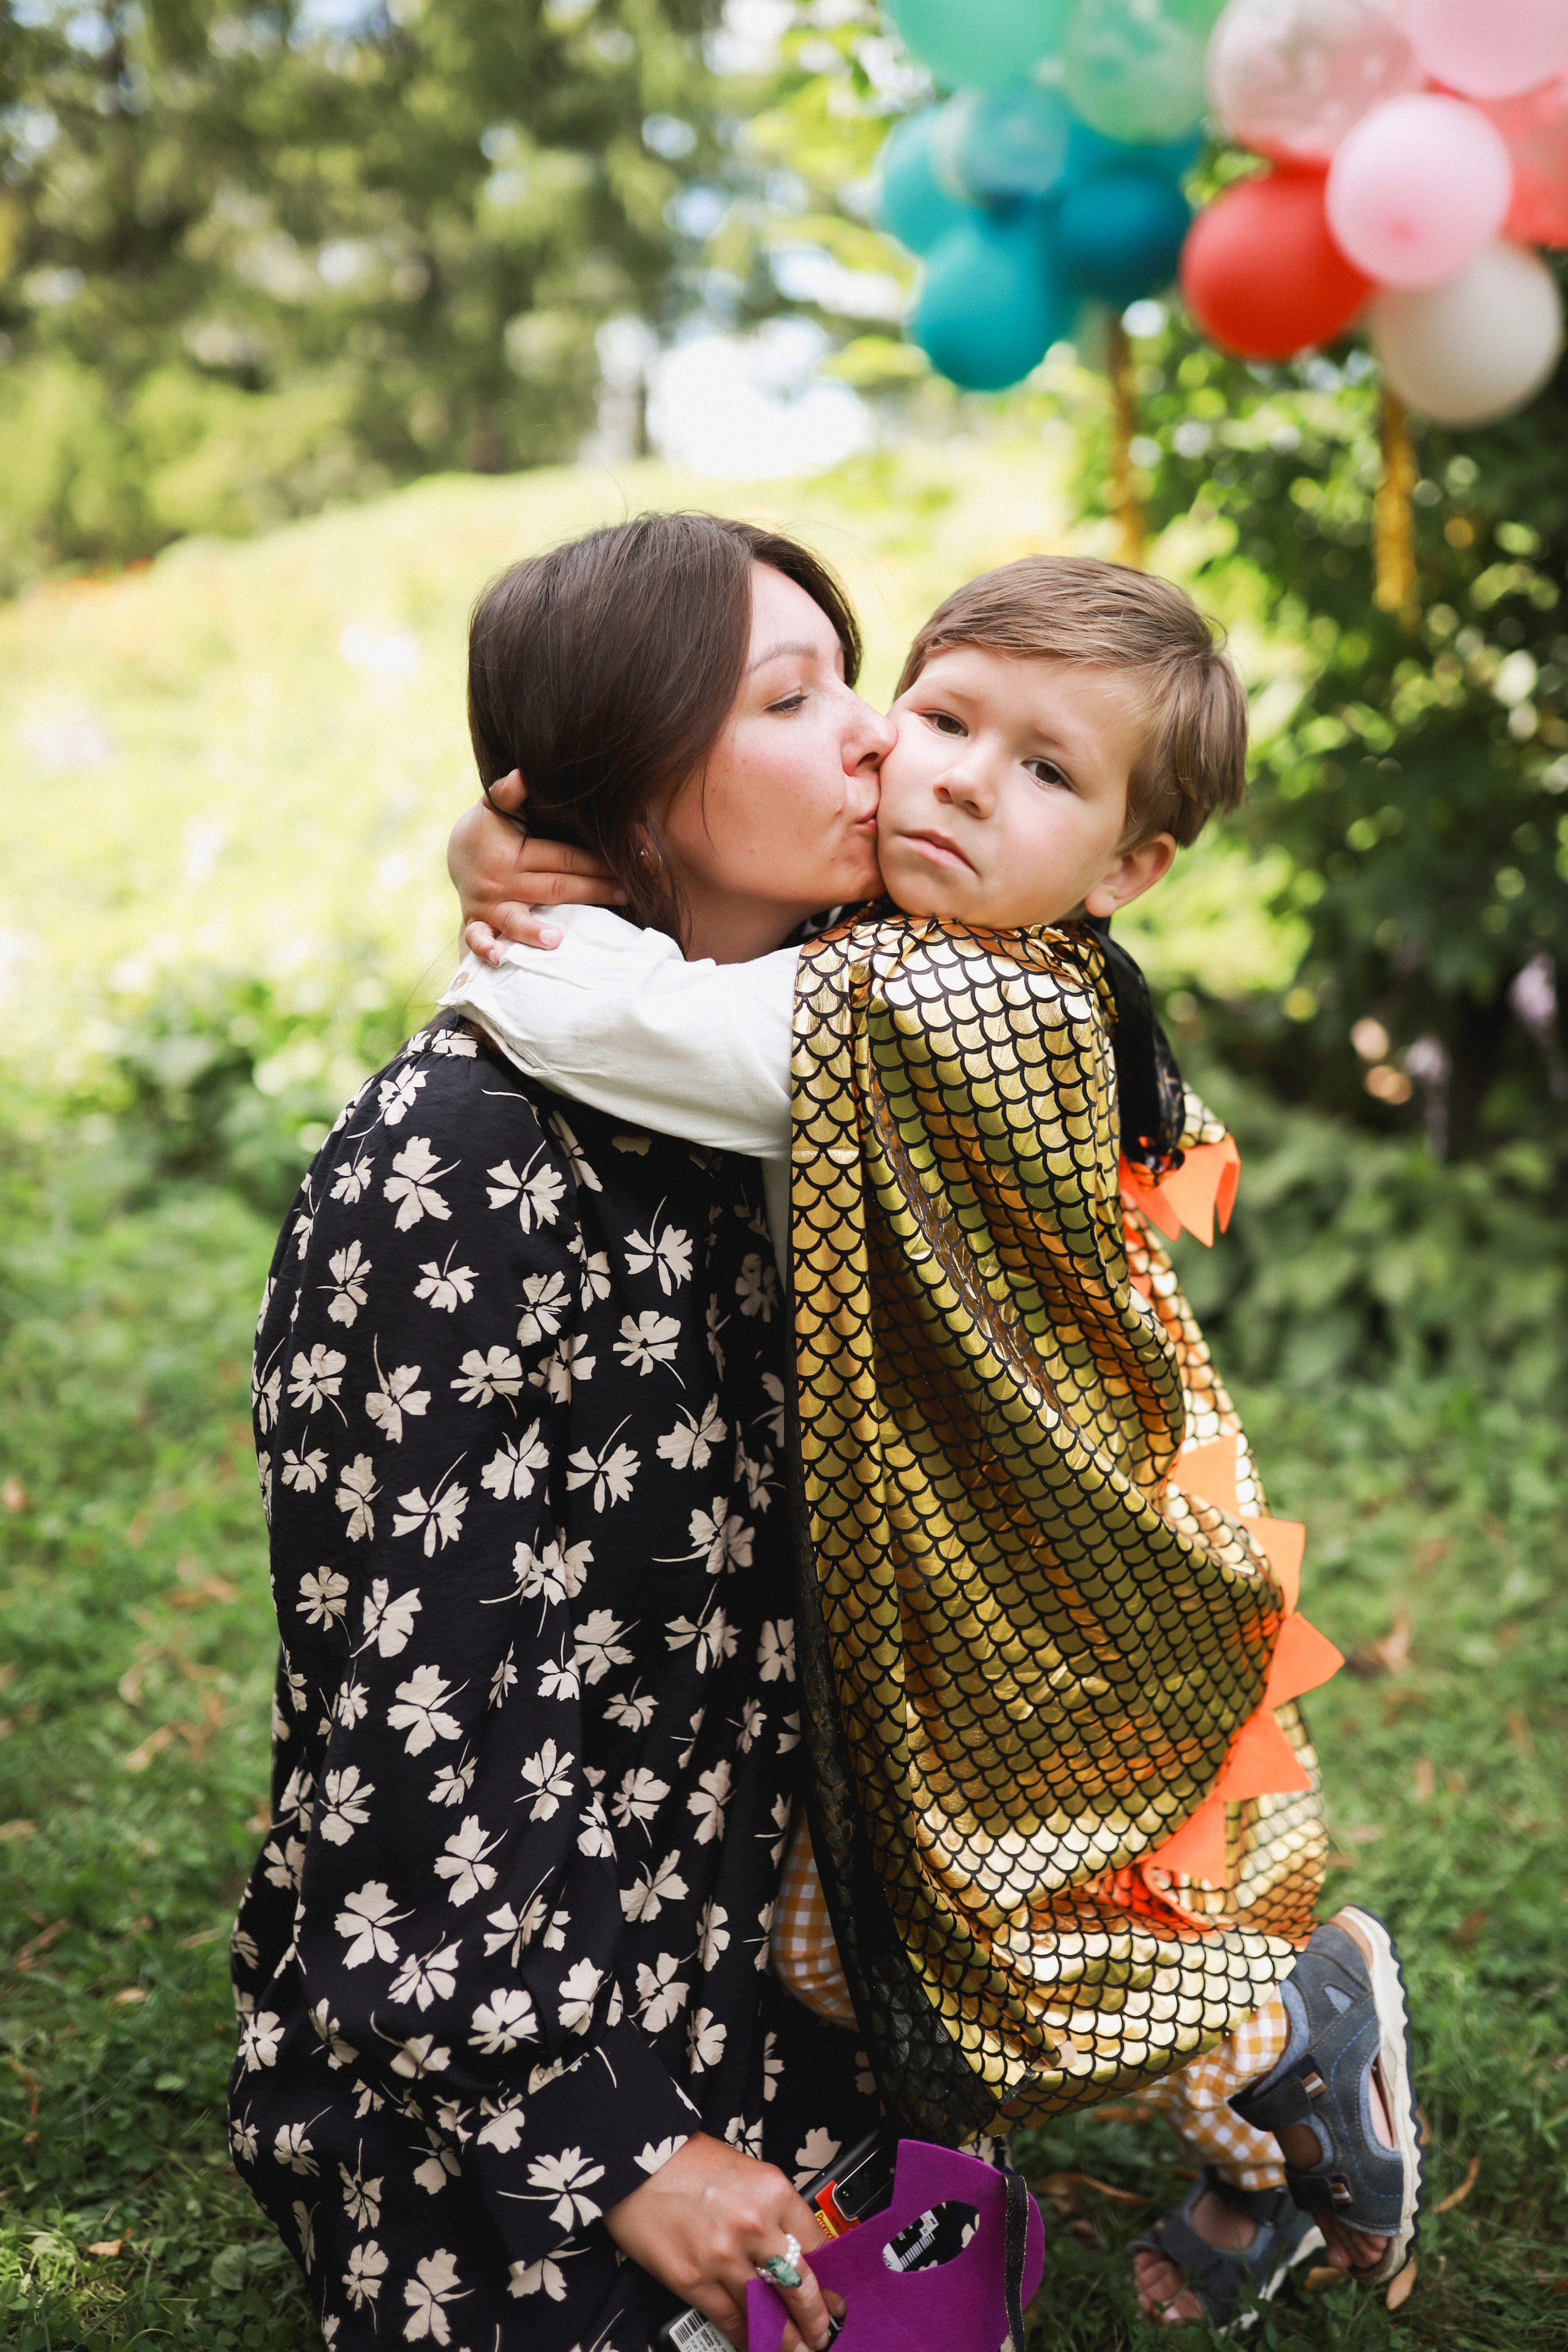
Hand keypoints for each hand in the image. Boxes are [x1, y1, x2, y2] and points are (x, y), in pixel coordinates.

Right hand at [447, 772, 624, 958]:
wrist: (457, 852)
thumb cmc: (490, 828)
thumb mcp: (495, 806)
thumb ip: (509, 793)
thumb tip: (524, 774)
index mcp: (514, 851)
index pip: (562, 858)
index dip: (594, 862)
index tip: (625, 866)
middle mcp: (503, 880)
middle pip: (553, 888)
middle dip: (591, 892)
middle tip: (625, 894)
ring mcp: (490, 904)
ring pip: (517, 918)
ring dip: (535, 929)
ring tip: (557, 939)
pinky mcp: (477, 922)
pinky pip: (476, 938)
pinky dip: (485, 948)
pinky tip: (500, 958)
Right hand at [604, 2131, 845, 2351]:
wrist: (636, 2162)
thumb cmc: (688, 2163)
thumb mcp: (746, 2173)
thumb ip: (772, 2209)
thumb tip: (792, 2248)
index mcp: (773, 2191)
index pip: (817, 2245)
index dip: (830, 2277)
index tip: (836, 2294)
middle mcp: (754, 2225)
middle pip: (801, 2285)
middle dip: (817, 2317)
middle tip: (823, 2332)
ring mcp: (723, 2257)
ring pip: (768, 2311)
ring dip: (787, 2337)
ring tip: (798, 2348)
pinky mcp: (693, 2280)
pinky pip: (731, 2320)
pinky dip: (748, 2337)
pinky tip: (758, 2344)